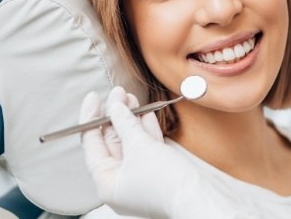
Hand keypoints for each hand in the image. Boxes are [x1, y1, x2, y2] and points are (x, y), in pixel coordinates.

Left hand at [79, 87, 235, 217]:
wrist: (198, 197)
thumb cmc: (165, 182)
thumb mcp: (139, 146)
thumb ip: (125, 123)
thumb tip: (116, 106)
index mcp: (106, 183)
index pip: (92, 144)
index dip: (91, 118)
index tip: (95, 97)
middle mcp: (120, 182)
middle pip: (112, 141)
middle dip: (116, 115)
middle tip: (118, 93)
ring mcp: (139, 177)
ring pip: (131, 142)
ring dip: (131, 119)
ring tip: (131, 97)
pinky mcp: (156, 172)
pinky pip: (146, 147)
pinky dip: (145, 130)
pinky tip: (146, 112)